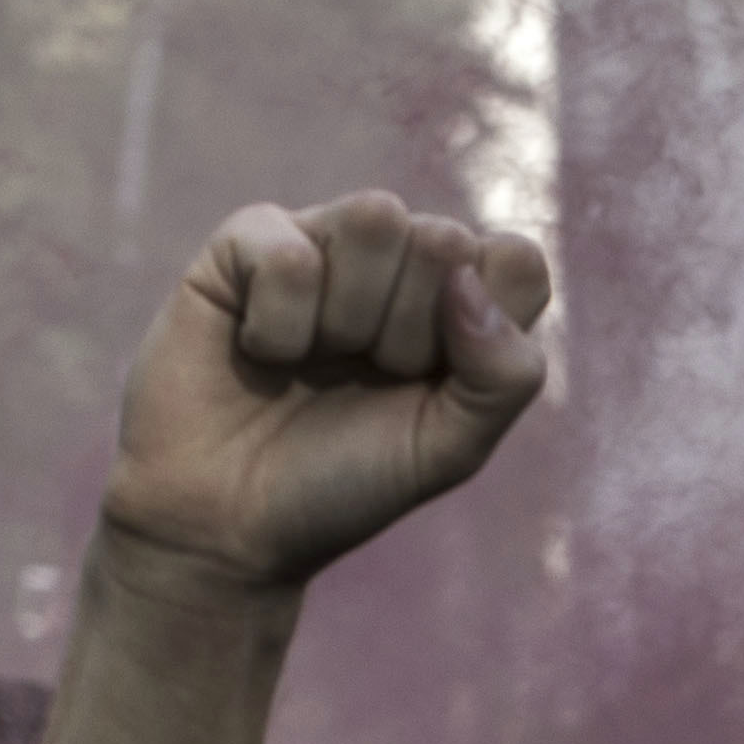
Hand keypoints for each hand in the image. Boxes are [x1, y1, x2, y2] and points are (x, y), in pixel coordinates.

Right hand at [92, 195, 552, 599]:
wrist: (226, 526)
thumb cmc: (341, 486)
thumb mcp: (447, 451)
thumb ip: (502, 375)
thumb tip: (468, 277)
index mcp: (457, 303)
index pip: (516, 261)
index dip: (483, 329)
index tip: (431, 387)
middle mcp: (395, 261)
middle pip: (446, 239)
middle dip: (407, 333)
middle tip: (361, 380)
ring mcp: (321, 241)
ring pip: (374, 218)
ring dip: (347, 317)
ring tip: (313, 362)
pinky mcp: (245, 241)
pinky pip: (290, 254)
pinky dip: (278, 325)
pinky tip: (259, 352)